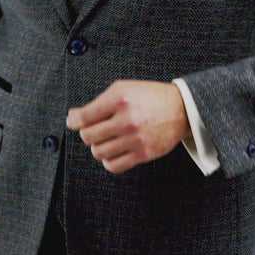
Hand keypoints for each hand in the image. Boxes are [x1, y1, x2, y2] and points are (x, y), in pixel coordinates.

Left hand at [66, 79, 190, 173]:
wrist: (181, 108)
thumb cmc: (150, 97)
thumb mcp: (123, 89)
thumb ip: (98, 102)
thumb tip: (74, 116)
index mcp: (119, 99)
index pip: (84, 117)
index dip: (73, 121)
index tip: (73, 122)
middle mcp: (126, 119)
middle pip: (88, 136)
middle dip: (88, 133)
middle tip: (94, 129)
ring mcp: (135, 138)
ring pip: (99, 152)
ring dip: (98, 146)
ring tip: (106, 139)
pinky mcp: (143, 153)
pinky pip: (114, 165)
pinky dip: (108, 160)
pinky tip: (113, 151)